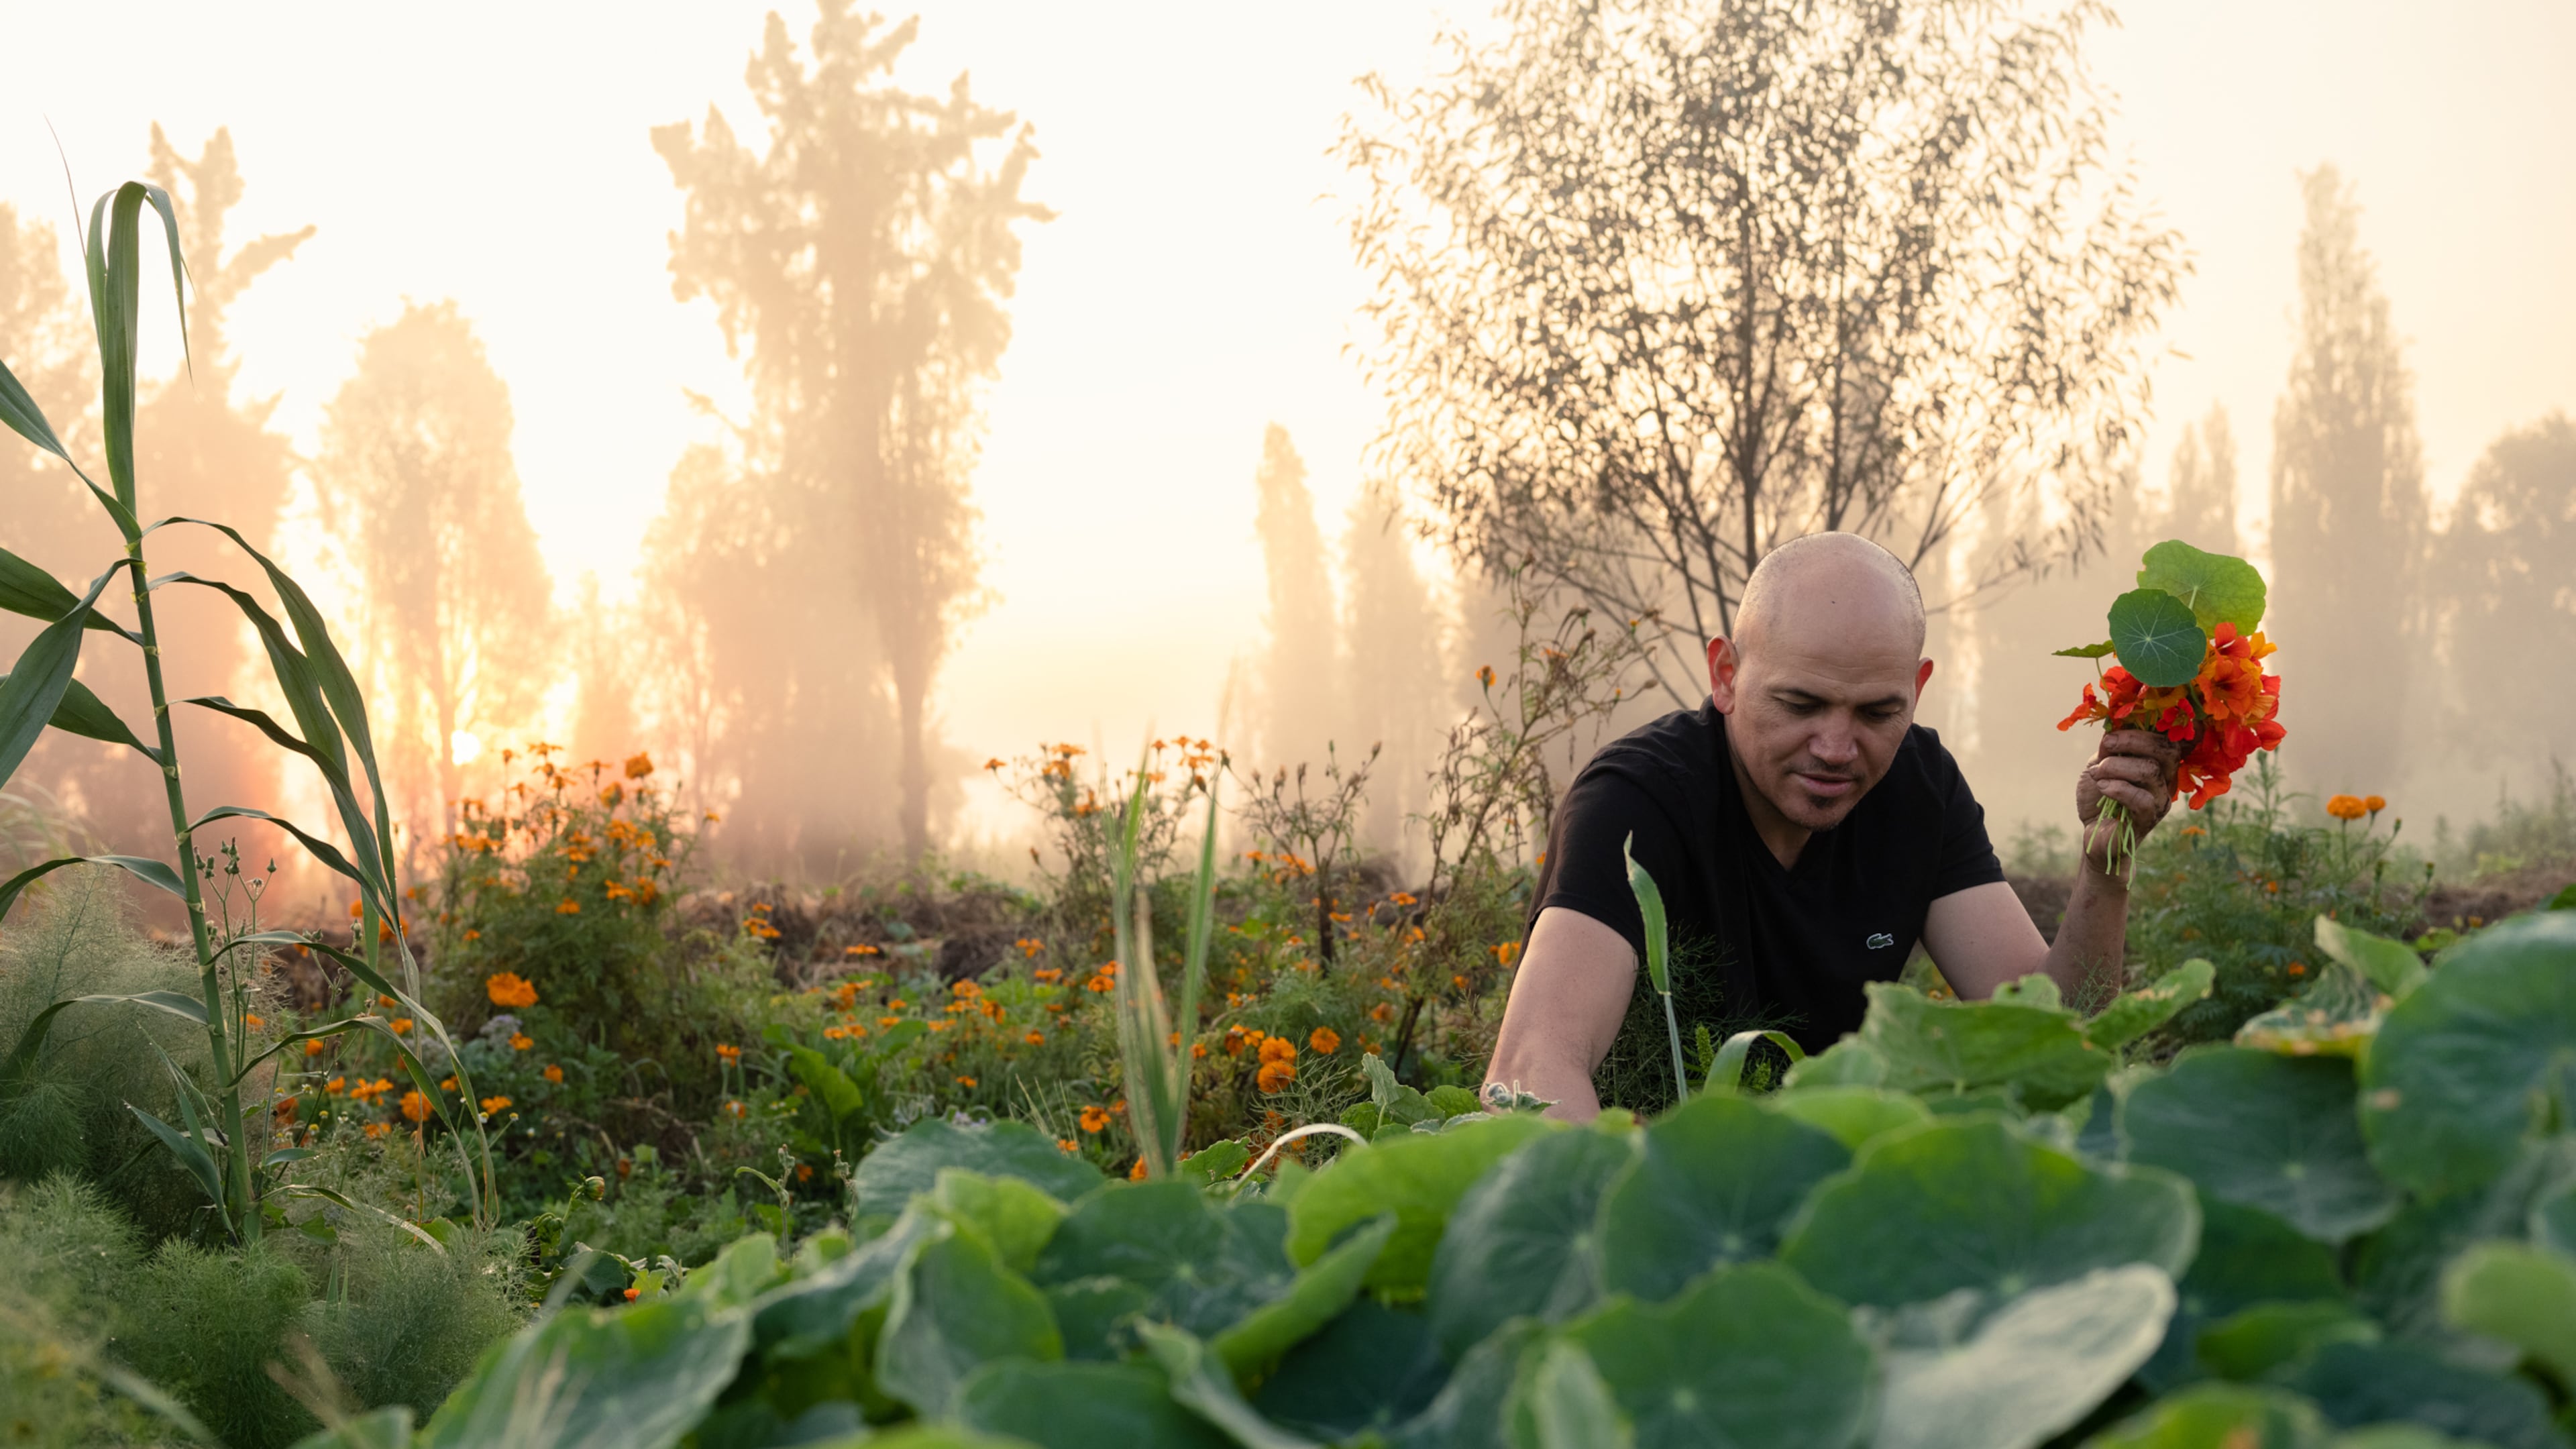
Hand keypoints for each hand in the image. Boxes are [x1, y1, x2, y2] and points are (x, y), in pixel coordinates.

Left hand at [2076, 730, 2183, 875]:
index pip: (2168, 738)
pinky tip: (2103, 788)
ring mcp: (2161, 799)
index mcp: (2159, 762)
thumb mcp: (2102, 762)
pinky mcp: (2149, 818)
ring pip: (2150, 771)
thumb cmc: (2100, 794)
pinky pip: (2142, 798)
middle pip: (2166, 750)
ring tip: (2097, 774)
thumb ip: (2112, 747)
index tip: (2111, 735)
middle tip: (2106, 747)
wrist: (2094, 830)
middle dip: (2132, 741)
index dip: (2143, 729)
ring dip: (2116, 767)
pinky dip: (2118, 788)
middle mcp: (2167, 778)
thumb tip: (2114, 727)